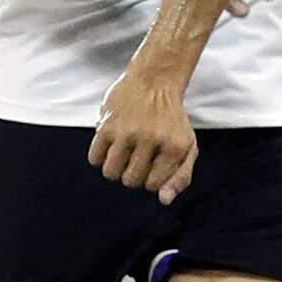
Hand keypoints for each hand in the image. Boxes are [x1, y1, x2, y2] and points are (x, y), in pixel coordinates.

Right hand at [90, 60, 199, 201]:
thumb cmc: (171, 121)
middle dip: (131, 174)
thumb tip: (163, 201)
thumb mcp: (187, 146)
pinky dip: (99, 157)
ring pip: (110, 173)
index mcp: (175, 145)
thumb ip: (181, 177)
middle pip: (130, 181)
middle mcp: (152, 138)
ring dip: (114, 169)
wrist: (154, 81)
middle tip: (136, 157)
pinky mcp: (107, 124)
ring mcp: (128, 130)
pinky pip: (94, 159)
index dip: (150, 179)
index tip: (152, 164)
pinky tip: (110, 145)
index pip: (153, 186)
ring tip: (122, 154)